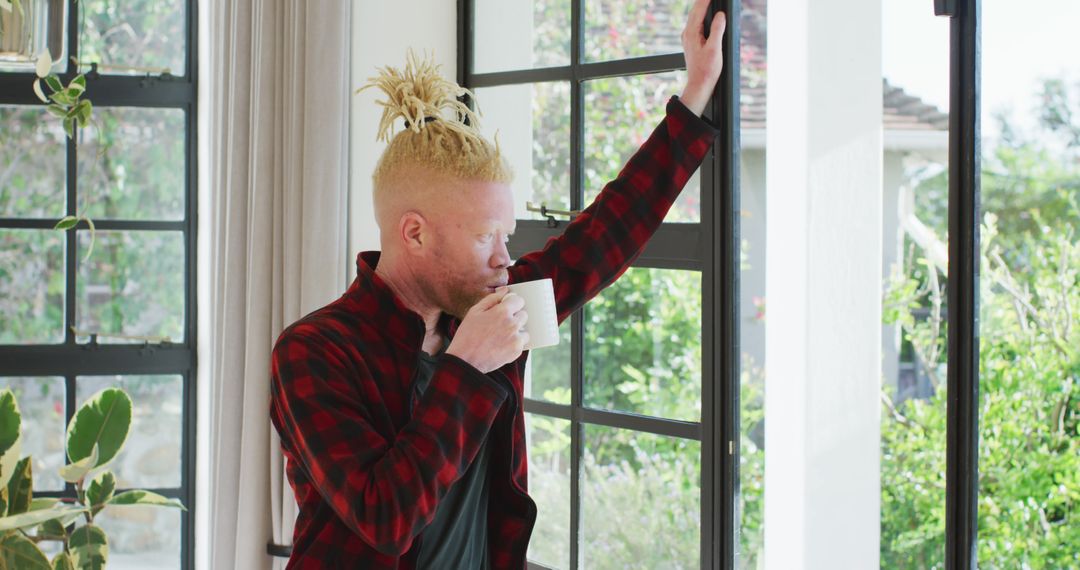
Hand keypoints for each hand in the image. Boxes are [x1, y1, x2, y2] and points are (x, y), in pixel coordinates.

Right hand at [447, 289, 529, 372]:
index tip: (507, 308)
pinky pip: (521, 343)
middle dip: (515, 317)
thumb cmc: (467, 334)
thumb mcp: (474, 311)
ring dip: (517, 331)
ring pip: (524, 330)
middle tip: (501, 324)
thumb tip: (505, 291)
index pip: (519, 300)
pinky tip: (501, 345)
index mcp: (502, 312)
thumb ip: (492, 299)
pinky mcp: (517, 351)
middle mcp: (512, 324)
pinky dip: (514, 343)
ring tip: (501, 336)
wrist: (465, 360)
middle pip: (523, 315)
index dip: (512, 303)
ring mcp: (516, 338)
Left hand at [679, 0, 726, 114]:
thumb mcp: (715, 49)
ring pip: (694, 16)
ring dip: (701, 6)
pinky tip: (705, 15)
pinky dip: (700, 15)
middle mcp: (687, 33)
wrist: (699, 84)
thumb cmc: (707, 70)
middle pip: (695, 10)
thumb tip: (721, 15)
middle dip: (703, 1)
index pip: (699, 9)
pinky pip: (695, 23)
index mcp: (692, 33)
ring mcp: (688, 37)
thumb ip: (718, 30)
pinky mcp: (691, 42)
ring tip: (708, 1)